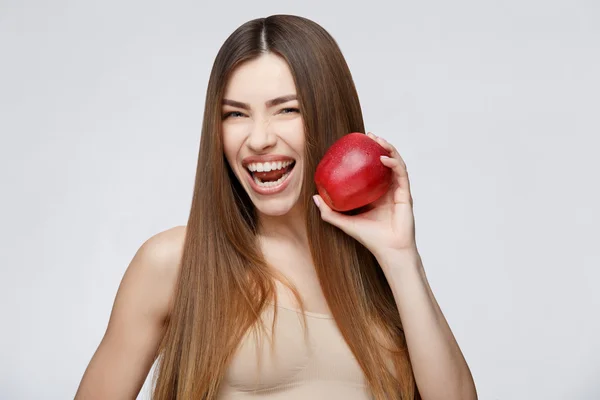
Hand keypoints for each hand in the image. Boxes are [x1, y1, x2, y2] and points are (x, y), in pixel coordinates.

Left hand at [313, 132, 416, 260]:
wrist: (388, 250)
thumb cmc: (370, 238)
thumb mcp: (344, 222)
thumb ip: (329, 212)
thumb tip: (313, 197)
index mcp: (375, 193)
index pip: (372, 169)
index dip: (367, 154)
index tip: (357, 143)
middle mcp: (387, 189)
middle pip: (385, 161)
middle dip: (379, 145)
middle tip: (368, 136)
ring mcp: (398, 191)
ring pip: (395, 163)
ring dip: (388, 149)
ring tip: (377, 140)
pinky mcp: (405, 194)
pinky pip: (401, 174)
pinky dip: (394, 163)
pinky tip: (383, 158)